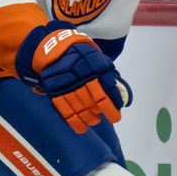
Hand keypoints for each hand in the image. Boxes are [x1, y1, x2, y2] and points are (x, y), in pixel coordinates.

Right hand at [16, 22, 131, 133]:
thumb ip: (109, 75)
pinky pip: (65, 110)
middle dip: (102, 113)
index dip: (112, 107)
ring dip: (89, 118)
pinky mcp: (55, 91)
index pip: (106, 92)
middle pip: (93, 102)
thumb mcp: (99, 58)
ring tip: (94, 121)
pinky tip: (81, 128)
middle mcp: (81, 77)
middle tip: (104, 118)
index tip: (115, 116)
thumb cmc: (83, 55)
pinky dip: (74, 122)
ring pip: (80, 108)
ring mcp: (67, 85)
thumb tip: (121, 95)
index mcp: (95, 67)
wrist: (56, 48)